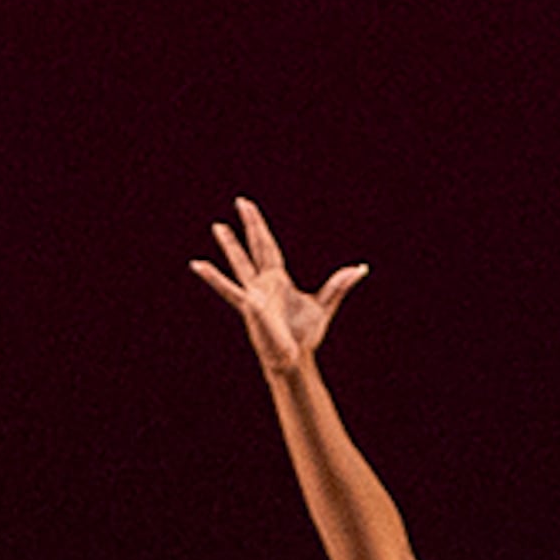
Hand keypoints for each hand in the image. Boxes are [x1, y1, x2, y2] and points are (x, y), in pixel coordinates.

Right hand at [190, 197, 365, 374]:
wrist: (295, 357)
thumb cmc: (306, 334)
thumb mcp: (325, 305)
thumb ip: (339, 286)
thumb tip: (360, 269)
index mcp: (279, 278)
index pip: (269, 246)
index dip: (261, 227)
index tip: (250, 208)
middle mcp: (264, 282)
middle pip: (257, 246)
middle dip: (251, 224)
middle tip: (242, 201)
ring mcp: (254, 293)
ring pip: (241, 263)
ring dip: (230, 245)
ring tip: (218, 226)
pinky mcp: (249, 307)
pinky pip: (230, 290)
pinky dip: (215, 278)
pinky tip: (199, 265)